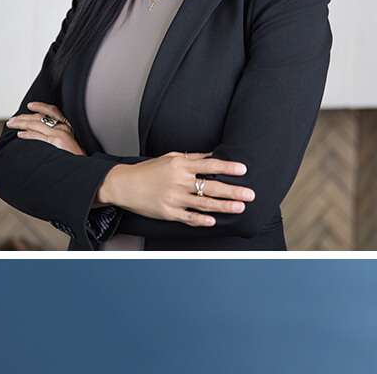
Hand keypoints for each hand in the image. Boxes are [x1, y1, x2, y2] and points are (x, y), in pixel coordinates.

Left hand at [6, 102, 83, 155]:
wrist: (83, 170)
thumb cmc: (76, 159)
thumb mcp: (71, 143)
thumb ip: (60, 135)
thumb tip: (44, 133)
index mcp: (68, 126)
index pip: (53, 110)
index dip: (40, 106)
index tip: (30, 106)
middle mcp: (64, 128)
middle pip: (41, 117)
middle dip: (24, 117)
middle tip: (13, 119)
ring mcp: (60, 135)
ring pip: (36, 124)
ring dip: (21, 123)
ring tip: (11, 124)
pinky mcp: (55, 143)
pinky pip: (37, 136)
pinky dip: (27, 134)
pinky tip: (20, 134)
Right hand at [97, 152, 254, 226]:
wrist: (124, 184)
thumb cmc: (149, 170)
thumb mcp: (170, 157)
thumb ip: (192, 158)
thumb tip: (213, 155)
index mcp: (181, 165)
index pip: (210, 165)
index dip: (228, 167)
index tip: (243, 170)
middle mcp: (179, 181)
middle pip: (211, 187)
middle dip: (233, 191)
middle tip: (251, 194)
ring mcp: (174, 198)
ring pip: (204, 203)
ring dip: (224, 206)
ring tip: (240, 207)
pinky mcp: (168, 212)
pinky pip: (188, 217)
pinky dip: (201, 220)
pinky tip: (214, 221)